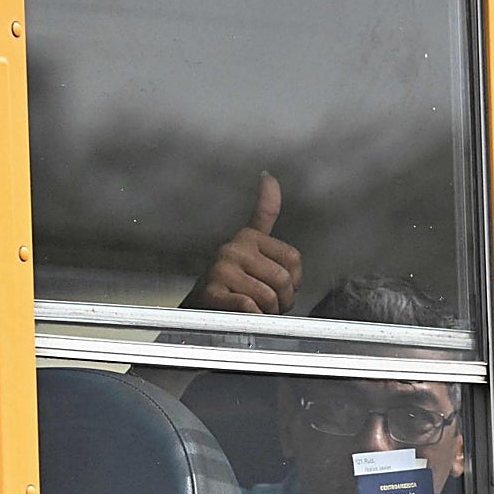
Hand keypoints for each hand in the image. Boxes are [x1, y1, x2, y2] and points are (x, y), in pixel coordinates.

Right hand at [181, 172, 301, 313]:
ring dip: (269, 312)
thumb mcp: (250, 247)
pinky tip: (244, 316)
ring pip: (268, 296)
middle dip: (284, 300)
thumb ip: (264, 213)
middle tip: (271, 306)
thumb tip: (269, 176)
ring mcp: (221, 270)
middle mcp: (233, 248)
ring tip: (257, 312)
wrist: (198, 311)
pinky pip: (249, 306)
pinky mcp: (213, 292)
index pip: (293, 258)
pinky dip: (253, 317)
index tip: (282, 286)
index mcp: (247, 237)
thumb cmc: (230, 284)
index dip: (295, 280)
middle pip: (283, 278)